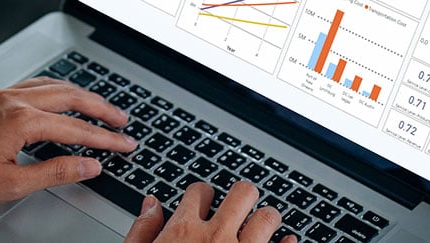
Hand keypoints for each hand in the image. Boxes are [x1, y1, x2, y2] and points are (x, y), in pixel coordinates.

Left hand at [0, 77, 137, 207]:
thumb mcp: (11, 182)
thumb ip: (55, 171)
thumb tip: (88, 165)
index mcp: (20, 120)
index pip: (76, 128)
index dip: (105, 138)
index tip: (124, 144)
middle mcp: (11, 100)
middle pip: (70, 96)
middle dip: (100, 108)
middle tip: (122, 119)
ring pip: (51, 85)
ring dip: (79, 94)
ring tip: (99, 105)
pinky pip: (32, 84)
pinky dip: (54, 88)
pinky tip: (57, 94)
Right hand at [124, 181, 296, 242]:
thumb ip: (143, 231)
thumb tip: (152, 205)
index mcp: (182, 233)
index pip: (199, 192)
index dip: (203, 193)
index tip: (205, 200)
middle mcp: (216, 238)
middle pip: (242, 194)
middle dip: (242, 196)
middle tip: (240, 207)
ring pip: (268, 218)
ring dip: (266, 218)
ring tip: (263, 225)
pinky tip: (287, 242)